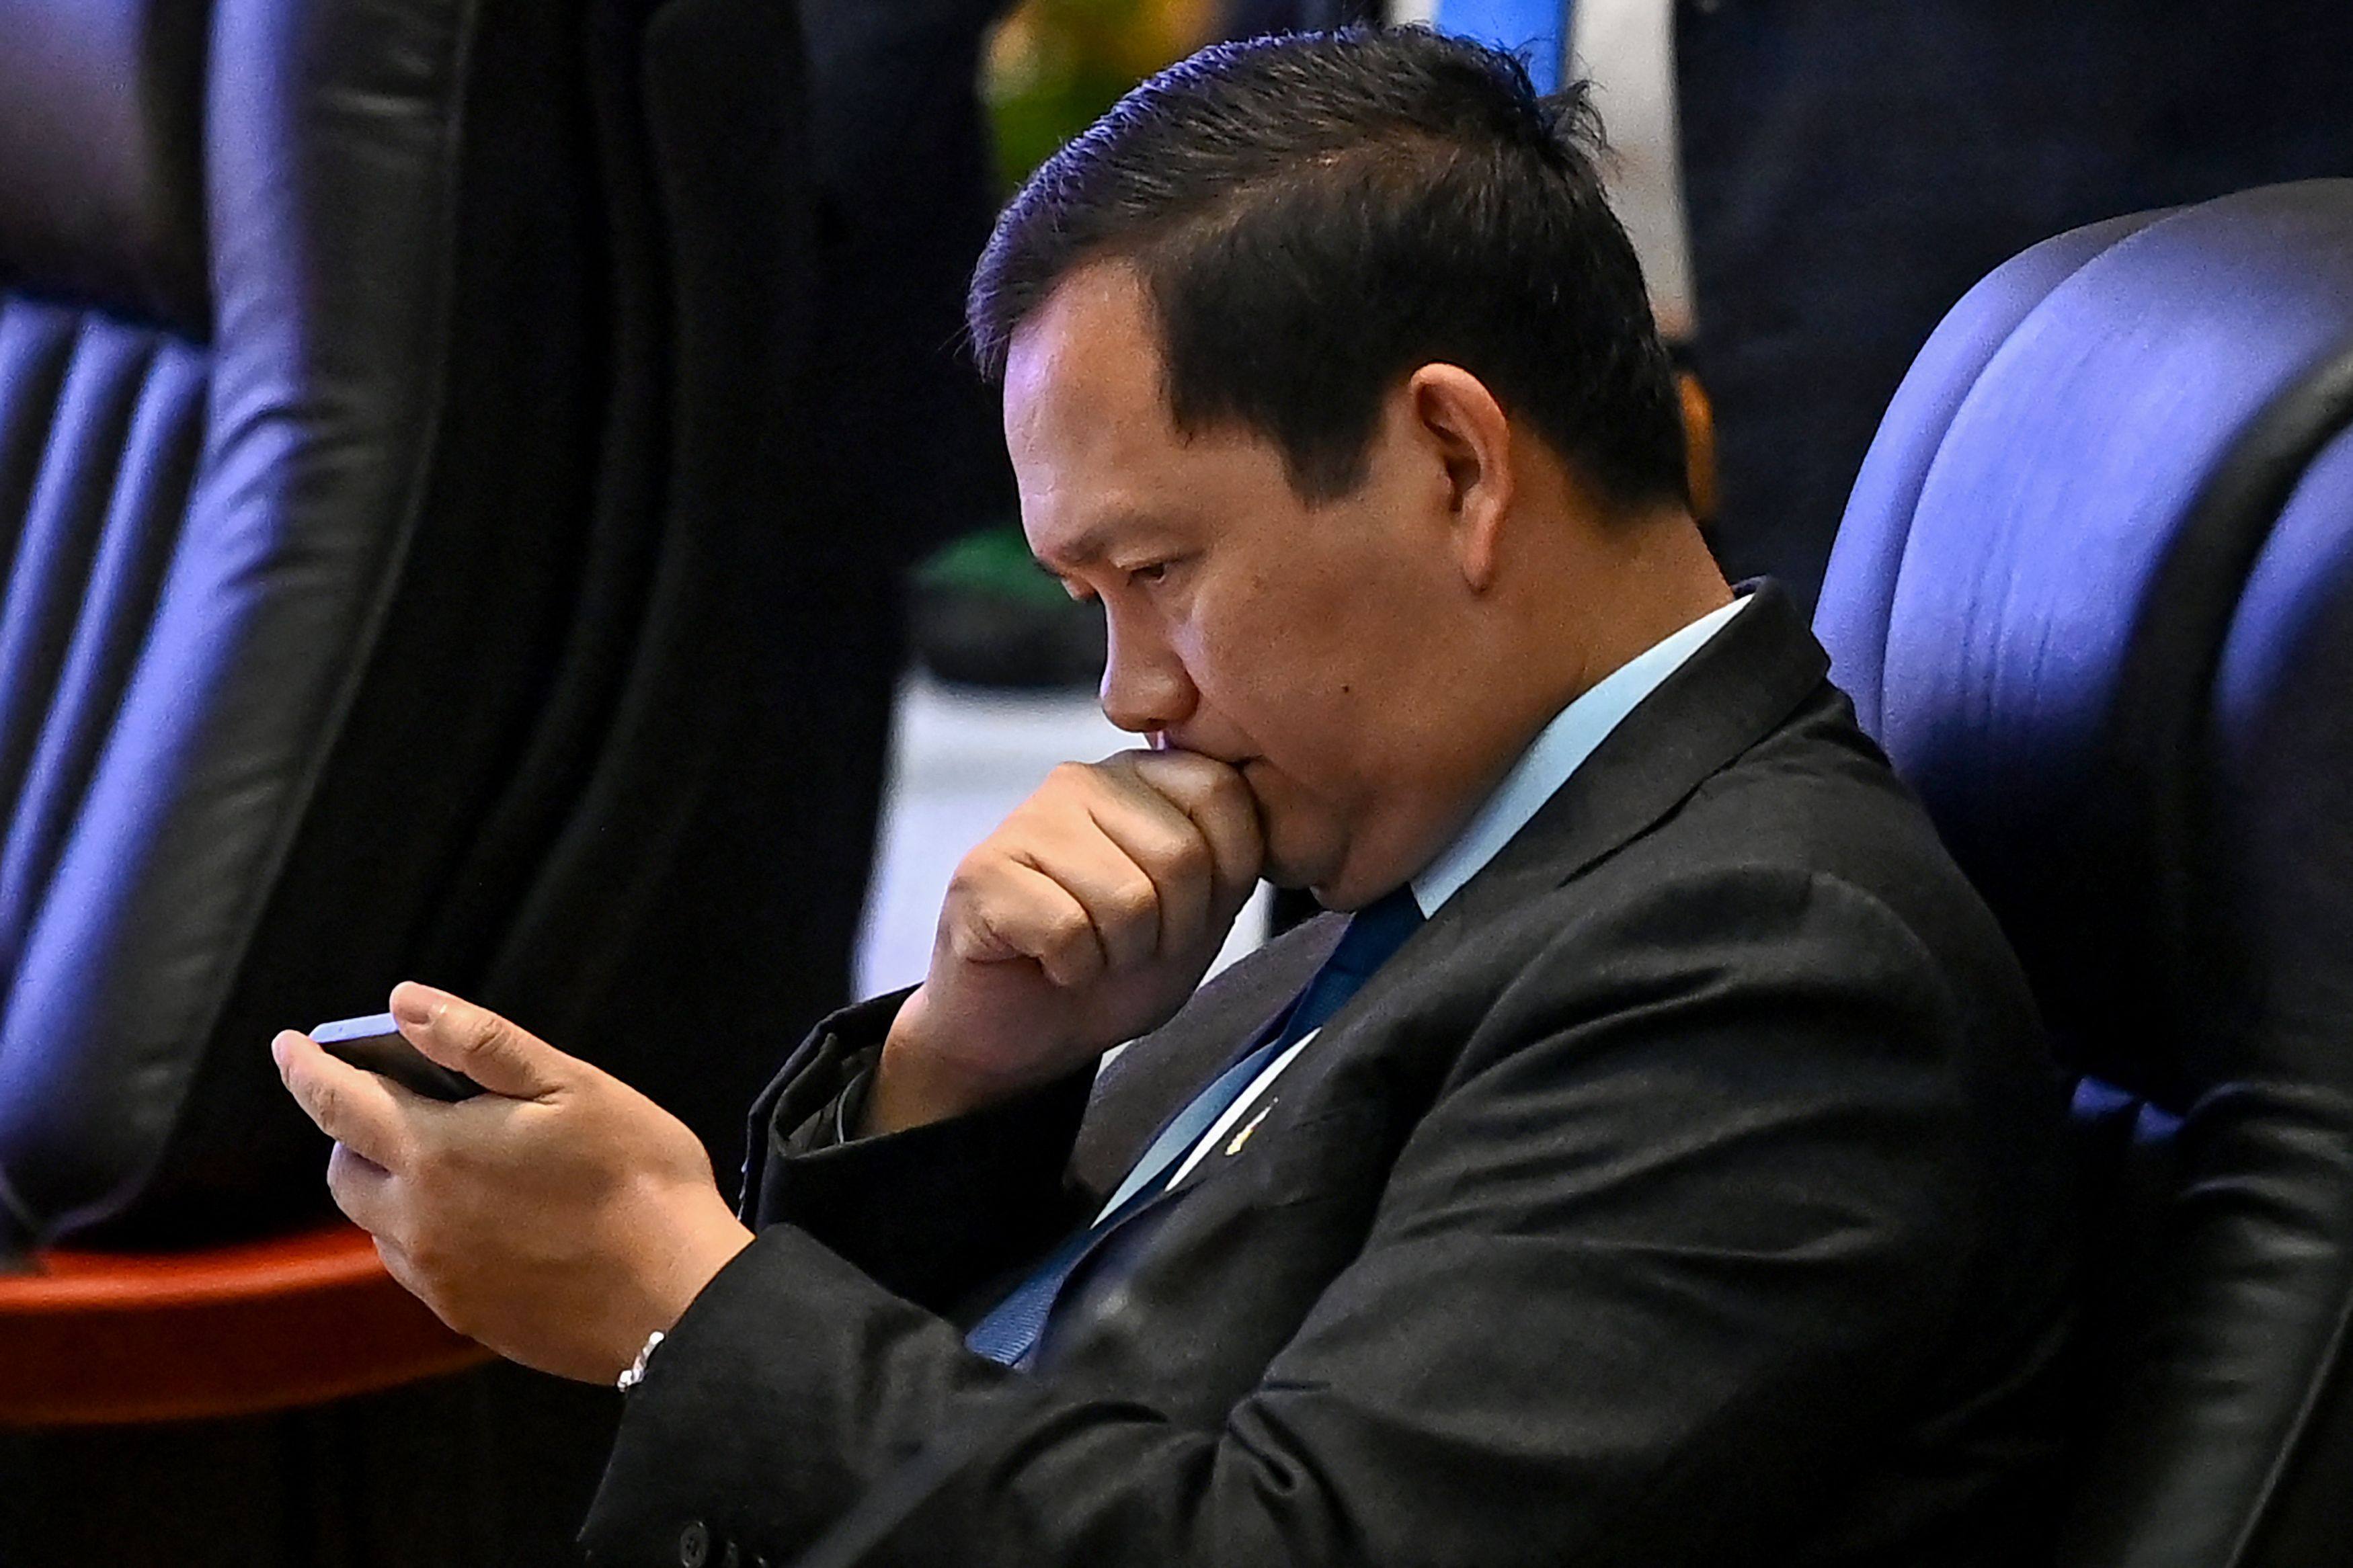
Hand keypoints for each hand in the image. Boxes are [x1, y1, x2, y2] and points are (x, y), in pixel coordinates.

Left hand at [272, 983, 752, 1382]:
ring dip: (394, 1186)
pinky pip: (420, 1267)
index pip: (338, 1101)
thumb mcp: (570, 1085)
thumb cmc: (639, 1179)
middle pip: (345, 1171)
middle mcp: (418, 1222)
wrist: (679, 1297)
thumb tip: (406, 1003)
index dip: (306, 1068)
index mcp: (435, 1153)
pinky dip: (429, 1232)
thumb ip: (481, 1042)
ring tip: (455, 1163)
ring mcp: (439, 1278)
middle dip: (353, 1132)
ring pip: (379, 1224)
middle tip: (397, 1103)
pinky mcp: (468, 1317)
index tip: (287, 1046)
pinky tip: (489, 1221)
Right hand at [869, 749, 1263, 1133]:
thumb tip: (1277, 813)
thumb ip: (1232, 860)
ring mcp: (1026, 821)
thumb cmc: (1115, 964)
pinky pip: (1066, 931)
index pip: (1224, 793)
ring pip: (1127, 898)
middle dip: (1172, 929)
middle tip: (1133, 946)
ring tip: (1091, 953)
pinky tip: (1051, 963)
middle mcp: (1083, 781)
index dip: (1224, 879)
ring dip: (1119, 955)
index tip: (1186, 913)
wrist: (1026, 1030)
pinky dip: (1071, 970)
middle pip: (1182, 854)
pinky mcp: (981, 874)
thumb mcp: (1201, 913)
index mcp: (1144, 778)